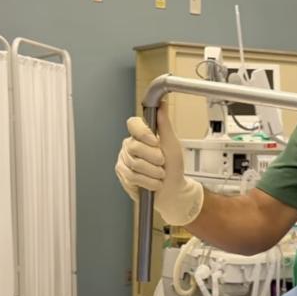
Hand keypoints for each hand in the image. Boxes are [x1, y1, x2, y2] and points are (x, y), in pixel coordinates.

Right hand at [115, 101, 203, 225]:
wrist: (172, 191)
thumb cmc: (173, 168)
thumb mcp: (173, 144)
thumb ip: (165, 124)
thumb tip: (162, 104)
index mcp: (141, 135)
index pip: (133, 124)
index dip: (144, 133)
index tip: (156, 142)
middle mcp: (130, 145)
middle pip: (135, 147)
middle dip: (154, 159)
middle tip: (162, 163)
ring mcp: (124, 159)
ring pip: (134, 164)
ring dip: (153, 173)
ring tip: (160, 175)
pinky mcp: (122, 173)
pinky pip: (131, 177)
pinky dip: (147, 182)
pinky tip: (153, 183)